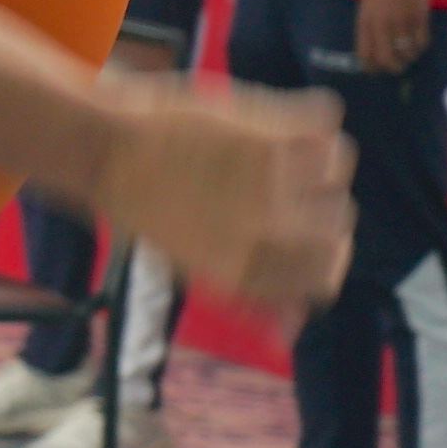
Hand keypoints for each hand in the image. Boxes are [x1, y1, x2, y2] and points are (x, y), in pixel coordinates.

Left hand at [87, 71, 351, 318]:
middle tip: (285, 184)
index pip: (325, 279)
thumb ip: (251, 299)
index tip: (310, 236)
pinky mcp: (279, 131)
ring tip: (270, 149)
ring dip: (314, 155)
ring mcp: (280, 181)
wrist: (105, 148)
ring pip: (339, 166)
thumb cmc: (142, 205)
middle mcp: (271, 234)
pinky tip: (270, 120)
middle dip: (319, 205)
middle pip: (340, 222)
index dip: (322, 257)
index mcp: (248, 273)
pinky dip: (307, 115)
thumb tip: (290, 332)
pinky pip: (326, 119)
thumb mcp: (194, 268)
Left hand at [356, 0, 431, 72]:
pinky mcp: (420, 16)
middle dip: (392, 68)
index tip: (376, 71)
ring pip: (406, 52)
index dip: (371, 68)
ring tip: (409, 55)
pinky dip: (420, 47)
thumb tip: (374, 50)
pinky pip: (421, 41)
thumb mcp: (366, 5)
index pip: (364, 54)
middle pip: (386, 59)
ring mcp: (402, 21)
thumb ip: (368, 27)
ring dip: (409, 58)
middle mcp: (382, 24)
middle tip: (397, 68)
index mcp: (365, 21)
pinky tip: (419, 44)